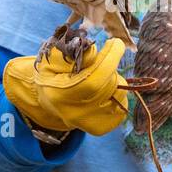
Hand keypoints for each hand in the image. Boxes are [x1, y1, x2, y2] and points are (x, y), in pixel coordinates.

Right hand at [2, 37, 131, 138]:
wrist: (48, 99)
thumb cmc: (52, 73)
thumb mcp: (54, 58)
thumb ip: (71, 52)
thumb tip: (94, 52)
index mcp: (60, 95)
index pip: (95, 78)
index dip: (109, 59)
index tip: (115, 43)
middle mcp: (75, 114)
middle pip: (108, 84)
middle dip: (109, 66)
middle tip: (98, 60)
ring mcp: (89, 124)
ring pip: (119, 94)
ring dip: (113, 79)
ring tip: (98, 76)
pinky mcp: (101, 127)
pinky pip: (122, 107)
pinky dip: (116, 94)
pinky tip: (102, 90)